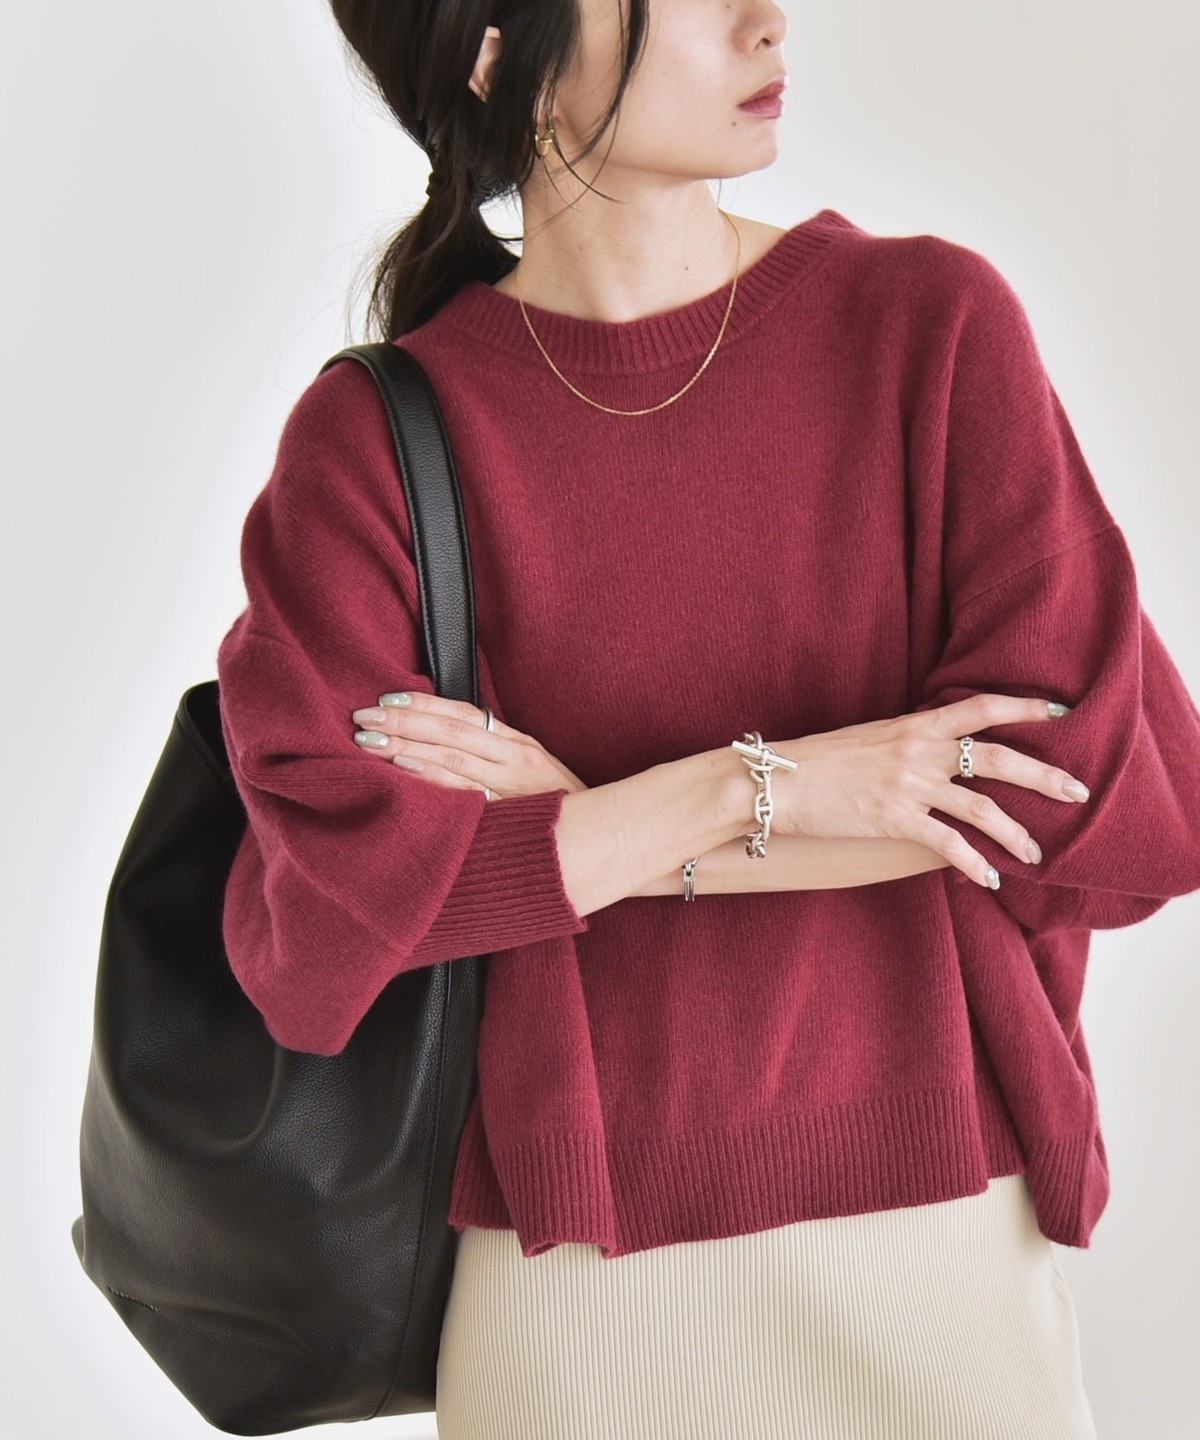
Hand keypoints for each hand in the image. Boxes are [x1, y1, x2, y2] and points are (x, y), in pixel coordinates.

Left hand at [350, 691, 587, 800]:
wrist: (603, 842)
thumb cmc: (560, 808)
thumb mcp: (533, 771)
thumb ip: (495, 754)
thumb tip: (445, 736)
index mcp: (519, 745)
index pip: (464, 715)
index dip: (424, 704)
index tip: (387, 697)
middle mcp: (515, 760)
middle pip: (451, 732)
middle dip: (404, 722)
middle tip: (363, 717)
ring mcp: (512, 789)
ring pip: (452, 760)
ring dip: (406, 747)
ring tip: (369, 742)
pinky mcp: (507, 818)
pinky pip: (463, 795)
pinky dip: (432, 780)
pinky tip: (404, 772)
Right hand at [760, 694, 1089, 888]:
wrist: (776, 780)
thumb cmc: (817, 761)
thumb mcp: (870, 739)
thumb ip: (908, 741)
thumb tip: (939, 751)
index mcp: (913, 724)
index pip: (980, 707)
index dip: (1024, 708)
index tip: (1061, 713)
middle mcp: (918, 750)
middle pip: (998, 758)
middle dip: (1044, 776)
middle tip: (1079, 791)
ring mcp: (908, 785)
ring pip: (982, 808)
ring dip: (1017, 834)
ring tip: (1038, 854)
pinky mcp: (894, 819)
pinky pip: (948, 843)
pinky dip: (976, 864)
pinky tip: (992, 879)